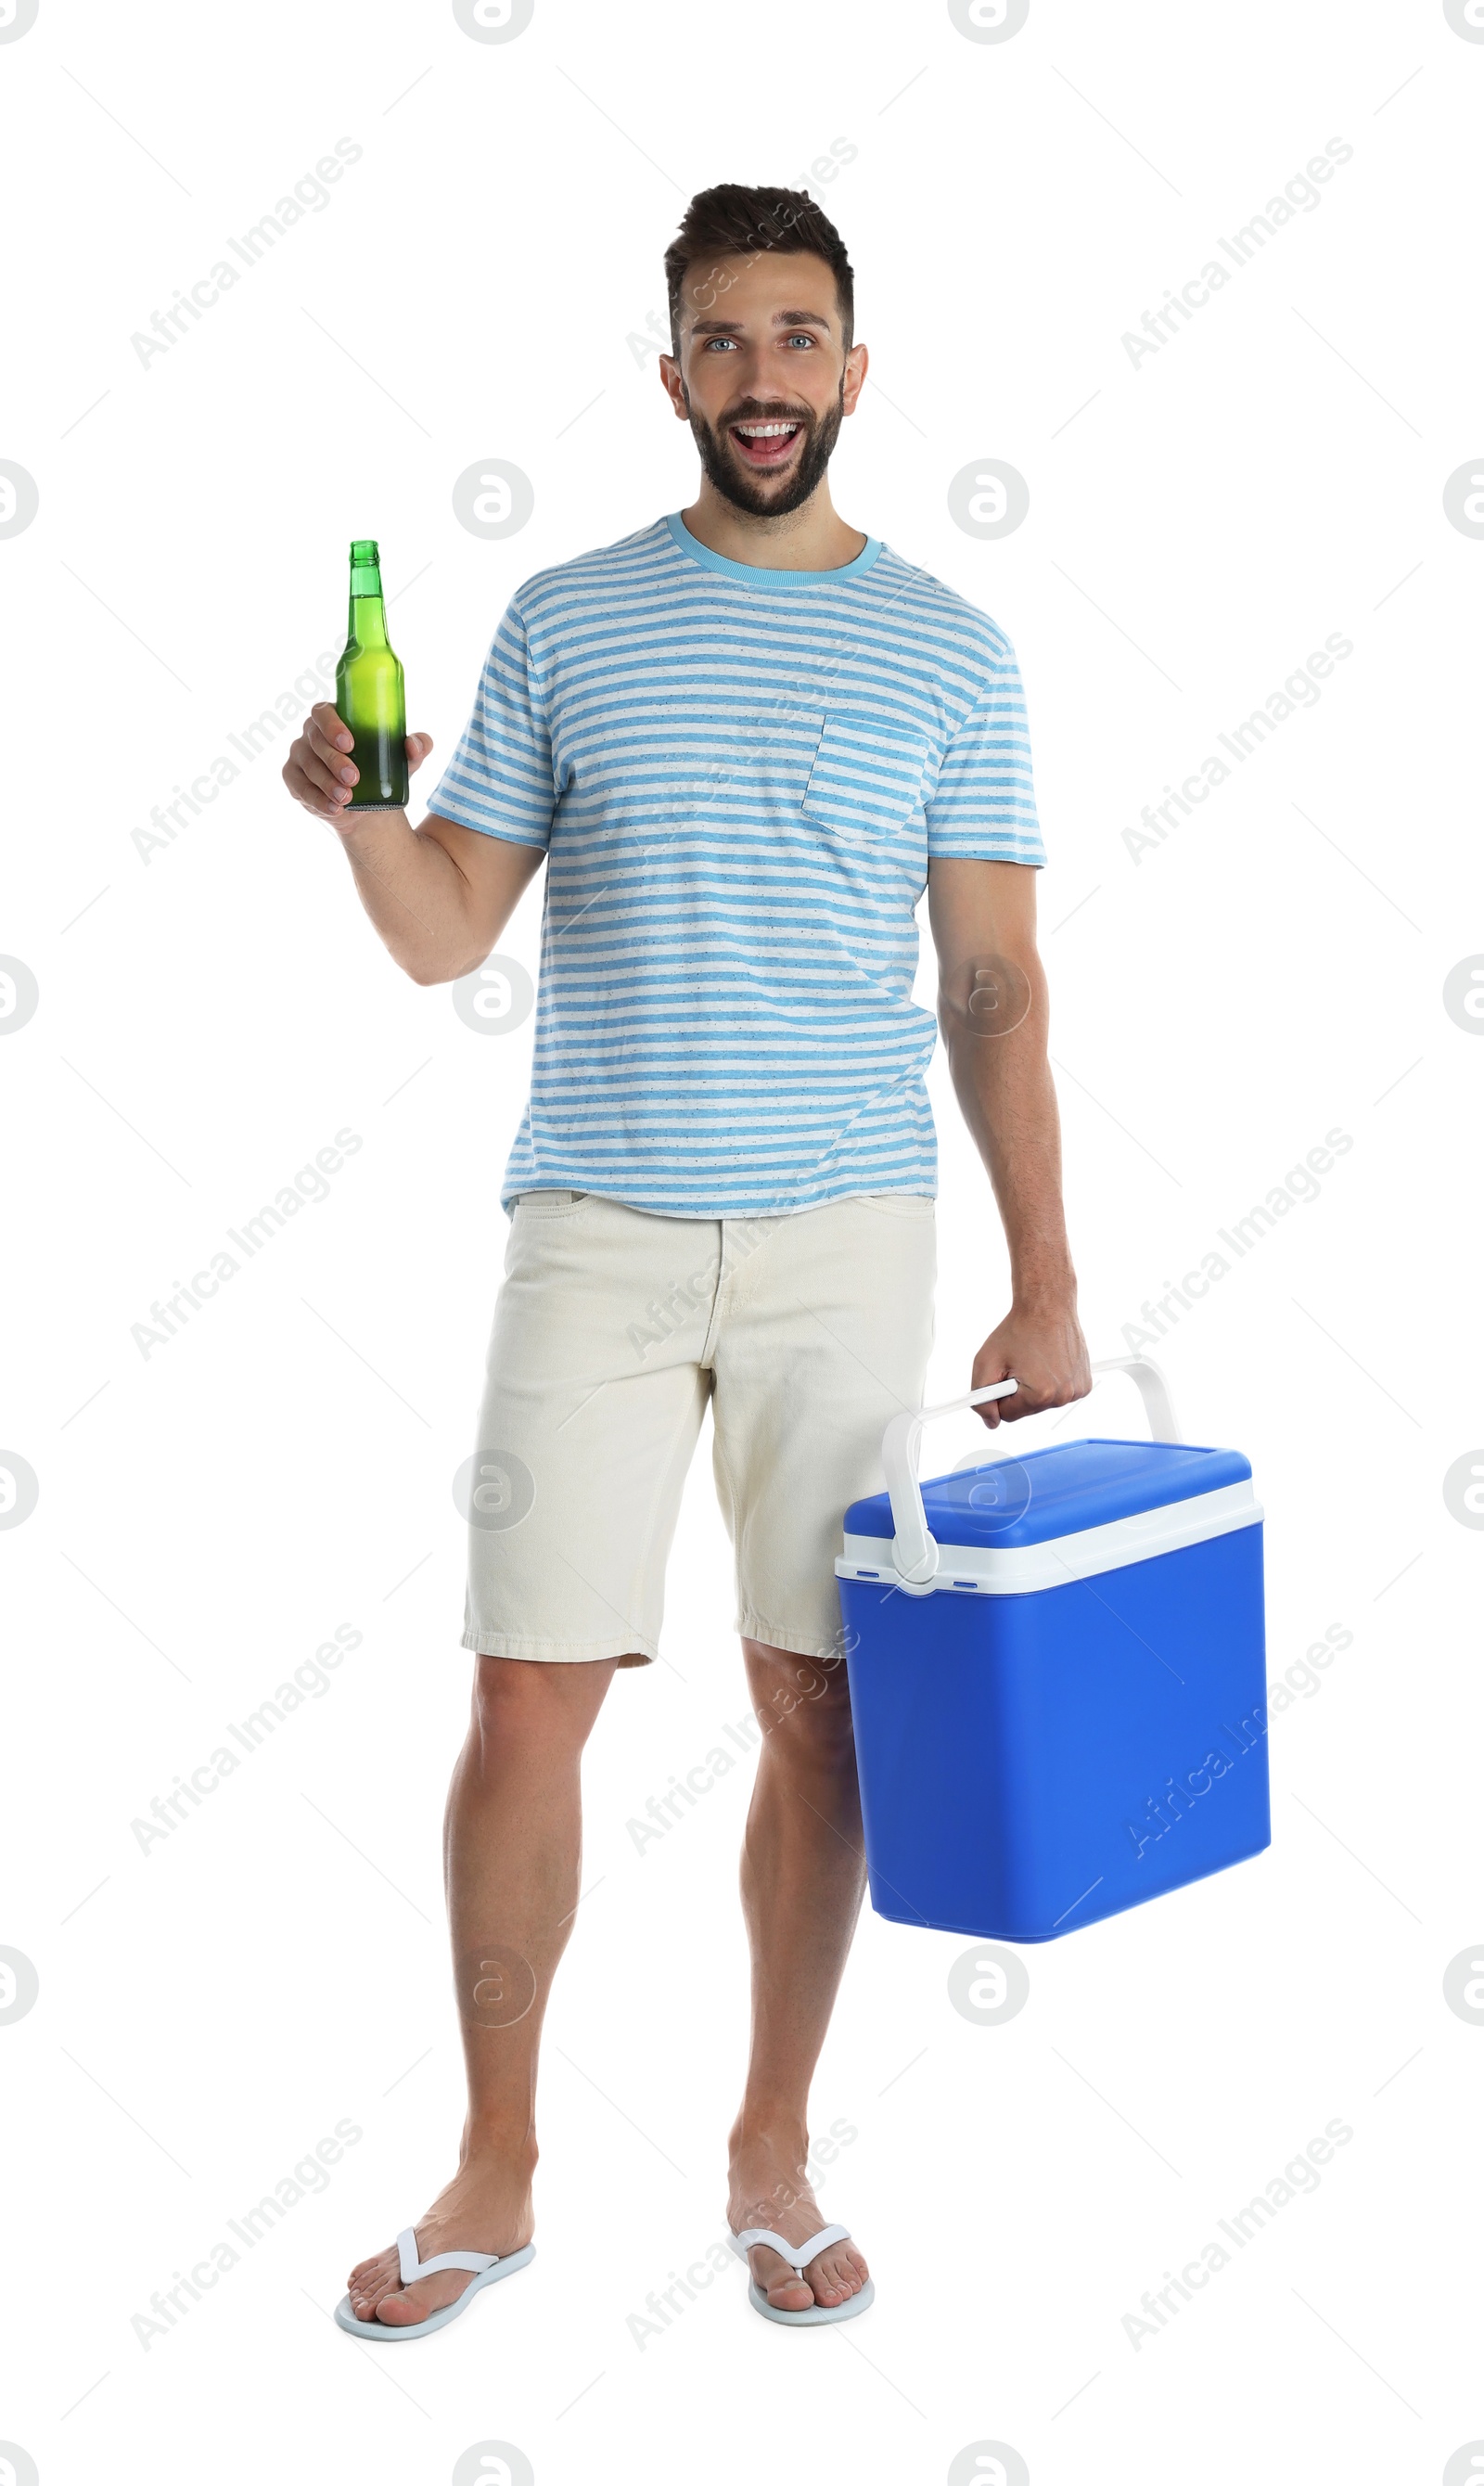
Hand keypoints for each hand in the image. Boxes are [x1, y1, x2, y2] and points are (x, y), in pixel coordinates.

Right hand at [281, 702, 433, 826]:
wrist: (369, 806)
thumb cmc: (383, 771)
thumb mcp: (404, 760)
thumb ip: (418, 746)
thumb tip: (414, 745)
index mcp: (333, 717)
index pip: (323, 712)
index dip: (332, 725)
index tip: (350, 743)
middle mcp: (311, 734)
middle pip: (314, 741)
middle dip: (333, 760)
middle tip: (354, 778)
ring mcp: (299, 756)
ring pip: (308, 766)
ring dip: (326, 783)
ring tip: (347, 798)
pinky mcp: (294, 779)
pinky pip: (300, 788)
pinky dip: (317, 800)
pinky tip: (333, 809)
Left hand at [970, 1299, 1090, 1428]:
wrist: (1047, 1307)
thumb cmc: (1018, 1330)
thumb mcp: (986, 1362)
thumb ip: (981, 1398)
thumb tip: (990, 1422)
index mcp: (1040, 1394)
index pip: (1007, 1415)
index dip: (999, 1395)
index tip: (1002, 1375)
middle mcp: (1062, 1396)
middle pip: (1027, 1411)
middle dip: (1017, 1391)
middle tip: (1019, 1364)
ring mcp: (1076, 1390)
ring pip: (1043, 1403)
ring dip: (1034, 1387)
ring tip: (1034, 1361)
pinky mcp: (1084, 1384)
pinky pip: (1058, 1394)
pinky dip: (1050, 1382)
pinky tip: (1048, 1362)